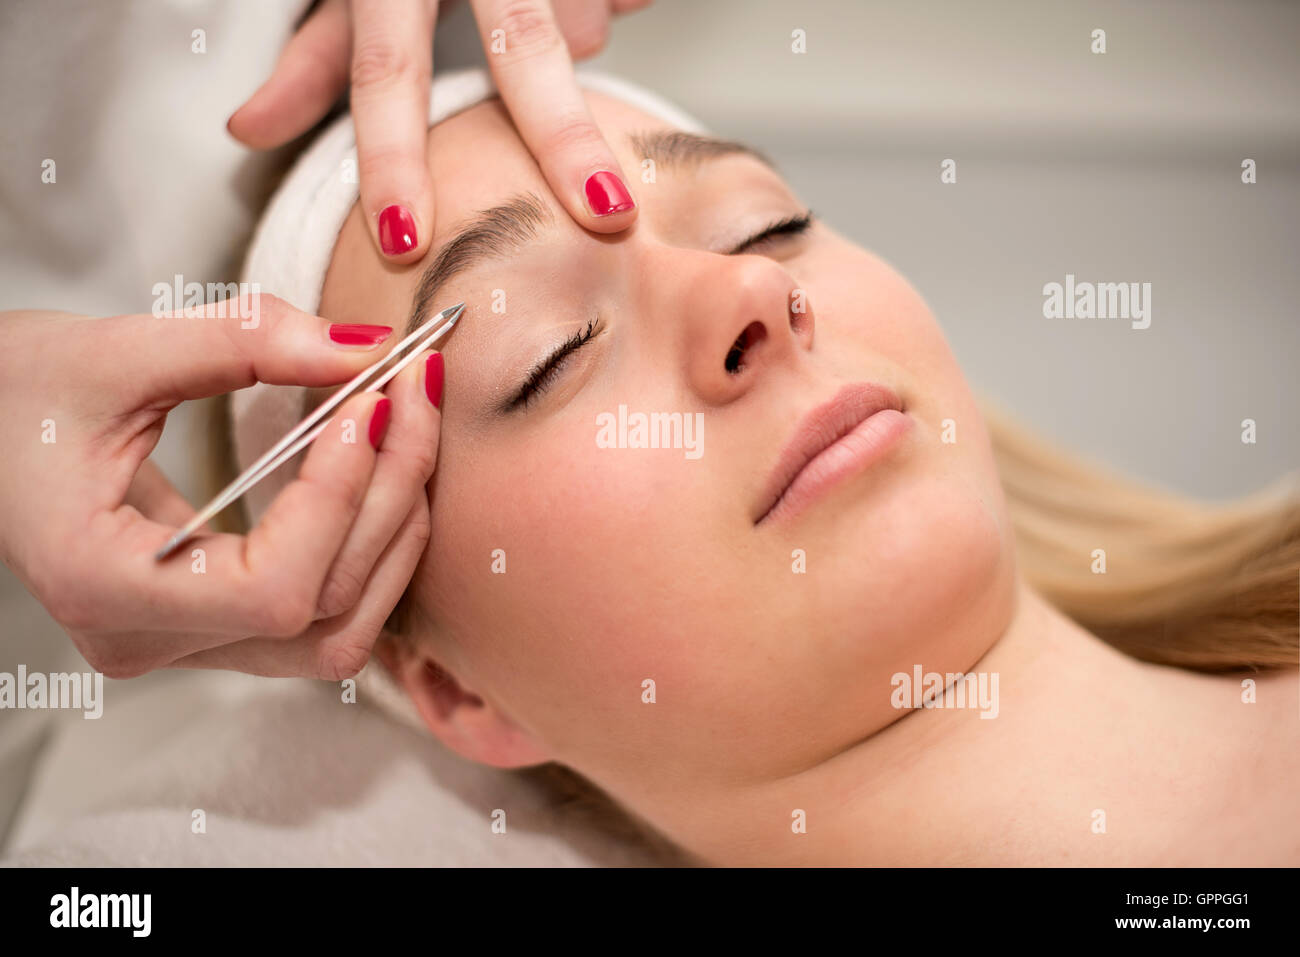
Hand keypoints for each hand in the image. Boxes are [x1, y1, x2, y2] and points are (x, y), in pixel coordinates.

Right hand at [0, 298, 442, 679]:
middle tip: (415, 384)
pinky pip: (326, 615)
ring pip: (341, 631)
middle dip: (392, 492)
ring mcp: (185, 645)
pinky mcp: (215, 626)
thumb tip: (366, 346)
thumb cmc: (10, 393)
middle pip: (325, 611)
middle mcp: (150, 641)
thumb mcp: (110, 349)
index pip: (272, 588)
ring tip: (411, 422)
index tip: (371, 398)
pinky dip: (373, 542)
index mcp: (103, 588)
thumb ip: (241, 341)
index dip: (342, 497)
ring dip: (396, 526)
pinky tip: (386, 466)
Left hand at [227, 0, 652, 260]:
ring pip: (583, 20)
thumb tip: (248, 132)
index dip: (391, 156)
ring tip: (571, 16)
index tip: (403, 237)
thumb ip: (315, 57)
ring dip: (582, 32)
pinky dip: (619, 2)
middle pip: (522, 49)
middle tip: (607, 212)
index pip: (386, 69)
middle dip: (564, 137)